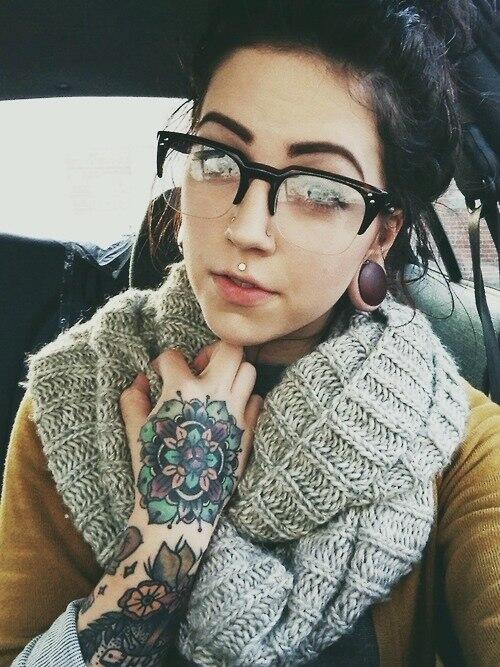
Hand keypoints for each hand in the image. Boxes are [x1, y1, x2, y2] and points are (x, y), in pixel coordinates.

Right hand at [119, 341, 263, 527]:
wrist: (181, 507)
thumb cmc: (153, 468)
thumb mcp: (135, 431)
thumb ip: (133, 400)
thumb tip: (140, 381)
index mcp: (182, 391)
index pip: (174, 356)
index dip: (162, 363)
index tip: (160, 375)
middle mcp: (213, 395)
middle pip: (230, 348)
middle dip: (212, 352)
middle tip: (199, 368)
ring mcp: (235, 412)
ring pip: (248, 370)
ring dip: (231, 374)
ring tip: (215, 389)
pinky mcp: (248, 431)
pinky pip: (256, 400)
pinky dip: (244, 399)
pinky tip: (226, 412)